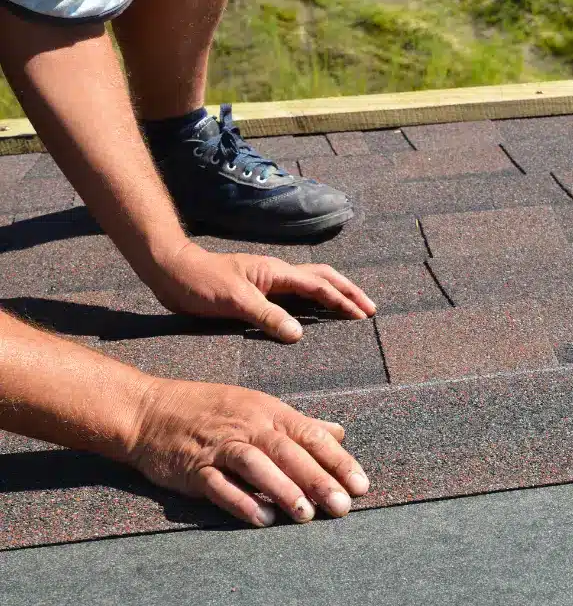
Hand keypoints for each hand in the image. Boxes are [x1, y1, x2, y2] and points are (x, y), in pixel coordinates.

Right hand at [130, 377, 369, 525]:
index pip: (312, 435)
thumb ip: (300, 424)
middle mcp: (248, 426)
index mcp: (269, 412)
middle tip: (342, 507)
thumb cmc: (211, 410)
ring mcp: (220, 446)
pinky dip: (241, 501)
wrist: (148, 411)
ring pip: (256, 466)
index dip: (339, 461)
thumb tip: (339, 432)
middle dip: (318, 480)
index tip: (361, 486)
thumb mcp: (258, 407)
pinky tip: (262, 519)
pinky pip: (220, 485)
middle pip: (289, 452)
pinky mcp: (194, 468)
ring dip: (283, 490)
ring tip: (307, 516)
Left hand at [143, 241, 376, 341]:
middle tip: (369, 309)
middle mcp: (276, 274)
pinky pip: (295, 295)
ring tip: (351, 308)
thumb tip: (299, 334)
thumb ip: (267, 316)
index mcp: (276, 273)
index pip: (318, 286)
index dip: (342, 301)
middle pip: (323, 278)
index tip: (362, 316)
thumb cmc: (200, 282)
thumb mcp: (234, 300)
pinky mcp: (258, 292)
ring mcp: (268, 282)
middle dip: (348, 292)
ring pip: (311, 284)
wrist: (171, 271)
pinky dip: (313, 301)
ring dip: (334, 294)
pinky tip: (315, 314)